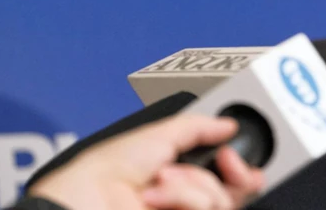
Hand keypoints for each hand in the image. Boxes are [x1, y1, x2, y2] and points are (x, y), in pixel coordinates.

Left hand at [28, 114, 264, 209]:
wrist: (86, 199)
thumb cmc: (108, 169)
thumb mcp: (158, 134)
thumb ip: (199, 127)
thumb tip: (228, 124)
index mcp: (182, 175)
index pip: (228, 176)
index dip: (239, 165)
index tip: (230, 154)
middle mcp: (186, 199)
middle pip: (235, 191)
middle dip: (233, 171)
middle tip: (223, 162)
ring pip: (221, 201)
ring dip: (191, 186)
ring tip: (159, 182)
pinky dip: (182, 199)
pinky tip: (156, 199)